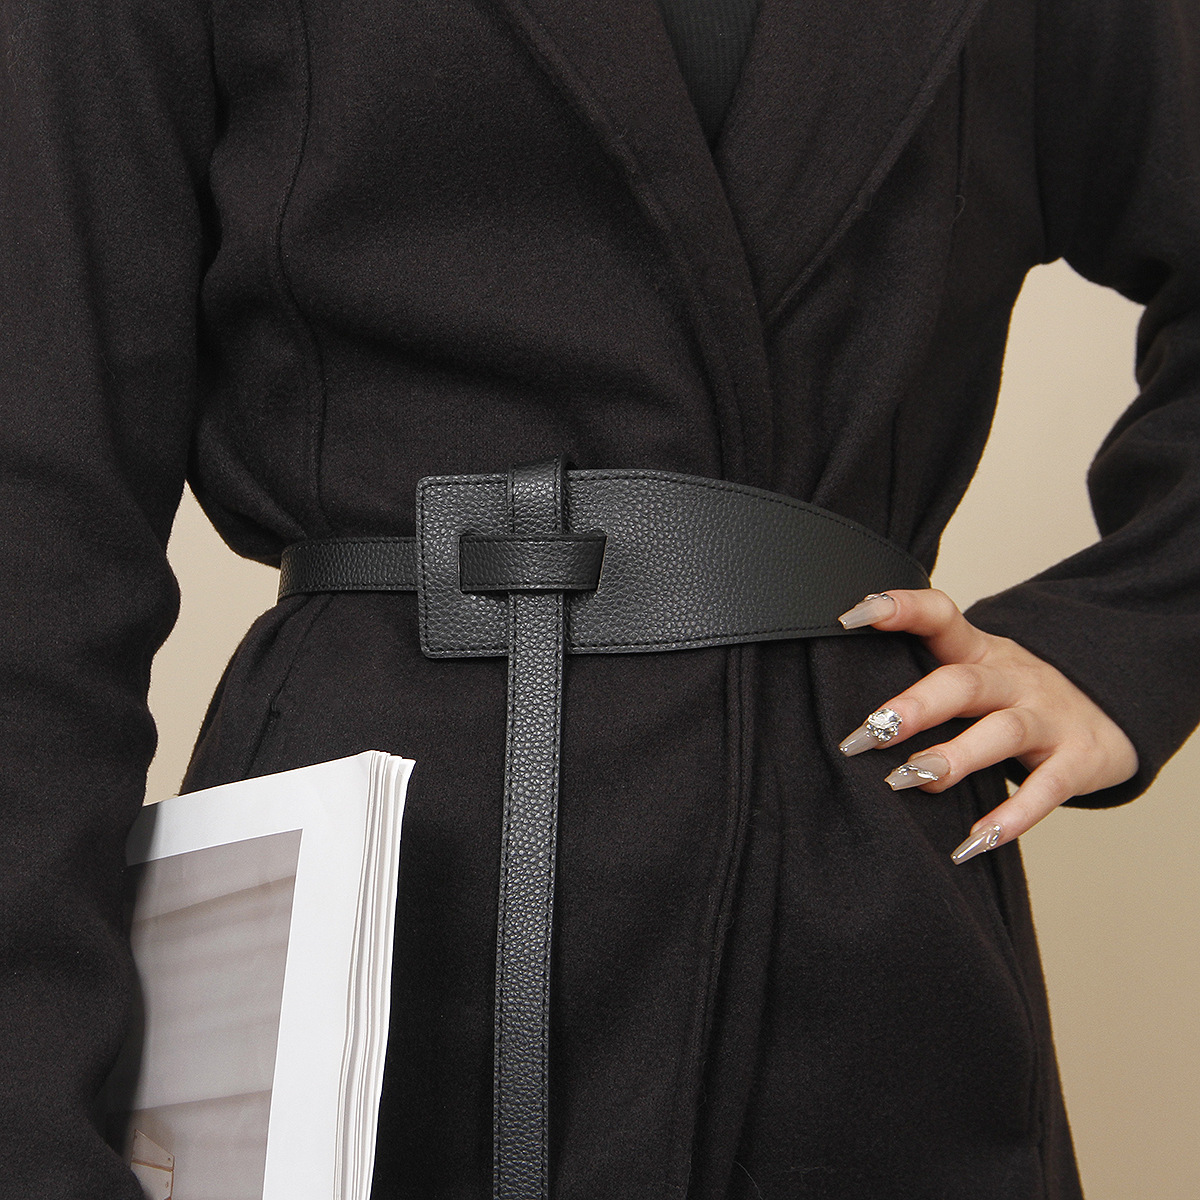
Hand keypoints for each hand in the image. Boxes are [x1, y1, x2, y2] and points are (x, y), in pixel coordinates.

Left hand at [835, 589, 1138, 862]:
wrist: (1112, 715)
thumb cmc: (1015, 698)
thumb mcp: (976, 675)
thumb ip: (923, 682)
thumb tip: (845, 715)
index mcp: (981, 651)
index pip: (941, 616)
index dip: (900, 610)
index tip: (849, 618)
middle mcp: (1014, 678)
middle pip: (963, 682)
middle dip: (914, 707)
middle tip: (866, 734)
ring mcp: (1049, 717)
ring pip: (1002, 732)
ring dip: (952, 757)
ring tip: (907, 781)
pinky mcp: (1078, 761)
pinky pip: (1046, 790)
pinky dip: (1010, 818)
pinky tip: (972, 842)